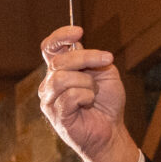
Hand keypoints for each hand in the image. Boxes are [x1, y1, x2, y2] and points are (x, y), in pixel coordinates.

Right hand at [36, 26, 141, 161]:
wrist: (110, 129)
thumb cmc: (106, 102)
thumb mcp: (104, 72)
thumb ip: (91, 59)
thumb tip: (78, 48)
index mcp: (60, 70)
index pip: (49, 48)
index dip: (60, 36)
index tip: (78, 32)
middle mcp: (50, 83)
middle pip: (59, 61)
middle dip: (86, 58)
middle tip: (107, 61)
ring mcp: (49, 99)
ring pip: (62, 78)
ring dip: (86, 83)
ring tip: (93, 94)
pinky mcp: (54, 114)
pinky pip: (70, 96)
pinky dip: (86, 97)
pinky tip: (87, 105)